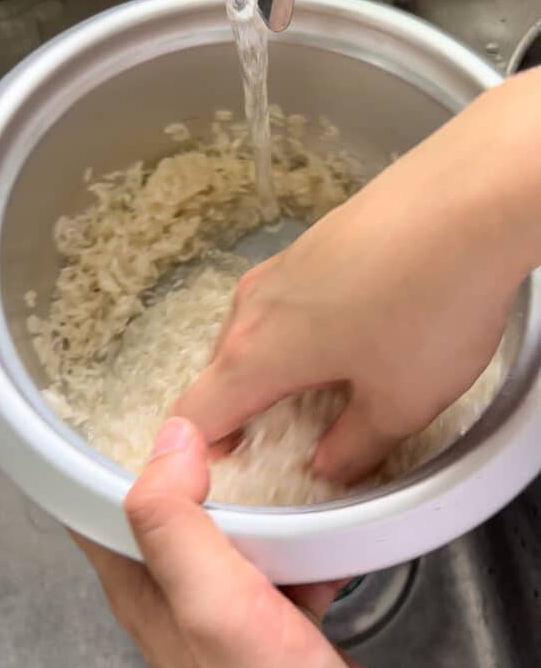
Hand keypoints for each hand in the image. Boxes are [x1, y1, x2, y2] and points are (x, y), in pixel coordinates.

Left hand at [75, 417, 413, 667]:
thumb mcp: (211, 601)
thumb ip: (176, 522)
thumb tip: (168, 441)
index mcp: (146, 589)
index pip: (104, 507)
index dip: (120, 455)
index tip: (158, 413)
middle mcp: (181, 595)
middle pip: (175, 506)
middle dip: (202, 464)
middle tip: (233, 423)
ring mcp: (232, 606)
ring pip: (235, 527)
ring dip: (261, 499)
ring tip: (285, 463)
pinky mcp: (280, 615)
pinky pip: (286, 554)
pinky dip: (307, 536)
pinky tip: (329, 527)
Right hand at [175, 71, 540, 483]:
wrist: (471, 198)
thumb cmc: (429, 304)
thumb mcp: (400, 403)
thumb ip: (355, 446)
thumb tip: (330, 464)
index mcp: (255, 354)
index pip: (196, 413)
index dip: (203, 453)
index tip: (232, 470)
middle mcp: (255, 303)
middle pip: (221, 370)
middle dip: (242, 410)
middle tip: (286, 438)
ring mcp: (284, 263)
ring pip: (256, 329)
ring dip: (275, 365)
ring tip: (329, 384)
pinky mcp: (318, 238)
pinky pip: (290, 297)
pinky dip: (304, 326)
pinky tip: (358, 329)